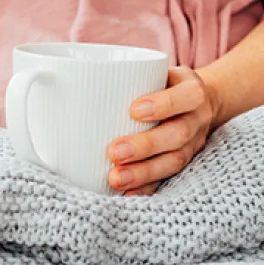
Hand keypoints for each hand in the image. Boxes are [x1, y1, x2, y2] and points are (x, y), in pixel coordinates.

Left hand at [106, 67, 221, 195]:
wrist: (201, 103)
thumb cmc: (165, 84)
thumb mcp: (157, 71)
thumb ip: (128, 75)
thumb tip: (62, 76)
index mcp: (193, 92)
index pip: (186, 97)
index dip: (163, 105)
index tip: (133, 110)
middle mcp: (197, 119)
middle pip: (177, 134)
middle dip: (145, 146)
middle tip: (114, 152)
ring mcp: (194, 144)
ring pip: (174, 161)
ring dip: (144, 172)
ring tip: (116, 178)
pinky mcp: (185, 164)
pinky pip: (168, 179)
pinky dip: (147, 188)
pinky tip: (126, 193)